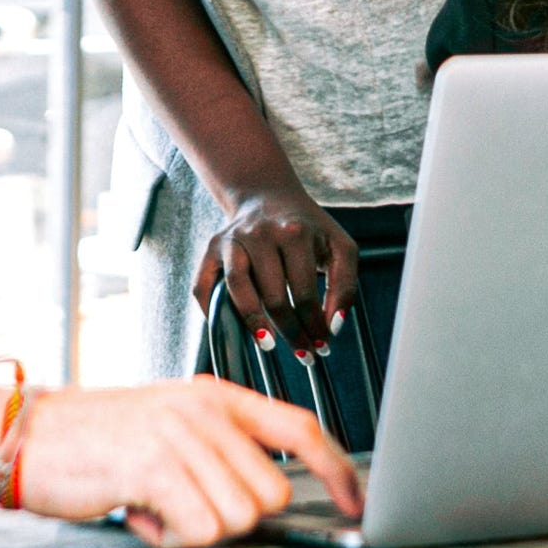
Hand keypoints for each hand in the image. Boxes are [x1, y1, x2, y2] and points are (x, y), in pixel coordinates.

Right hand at [18, 378, 360, 547]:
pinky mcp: (154, 466)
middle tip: (187, 502)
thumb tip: (267, 498)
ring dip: (197, 528)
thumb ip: (220, 449)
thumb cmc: (100, 438)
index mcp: (215, 396)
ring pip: (237, 518)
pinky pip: (200, 529)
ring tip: (157, 503)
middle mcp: (205, 409)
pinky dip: (171, 537)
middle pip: (270, 492)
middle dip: (235, 514)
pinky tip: (141, 511)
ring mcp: (180, 435)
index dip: (336, 467)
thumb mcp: (171, 425)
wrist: (30, 434)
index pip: (298, 426)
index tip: (355, 500)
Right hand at [193, 188, 356, 354]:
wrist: (268, 194)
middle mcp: (260, 233)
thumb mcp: (339, 247)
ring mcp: (232, 239)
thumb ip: (345, 285)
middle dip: (291, 331)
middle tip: (303, 353)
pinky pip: (203, 286)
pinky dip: (212, 311)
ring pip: (238, 289)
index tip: (323, 345)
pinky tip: (231, 329)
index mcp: (294, 232)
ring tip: (269, 345)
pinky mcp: (212, 248)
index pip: (305, 292)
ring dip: (254, 324)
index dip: (315, 324)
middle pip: (273, 295)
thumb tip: (332, 327)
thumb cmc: (308, 229)